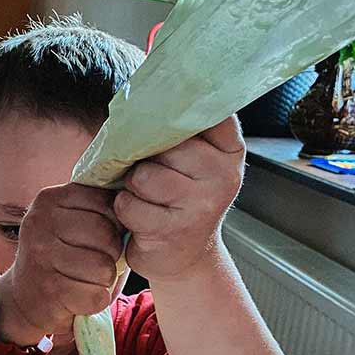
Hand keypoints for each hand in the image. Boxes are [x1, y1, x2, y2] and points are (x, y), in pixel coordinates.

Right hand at [0, 184, 123, 342]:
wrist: (24, 298)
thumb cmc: (60, 256)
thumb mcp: (69, 221)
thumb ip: (95, 206)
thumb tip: (133, 205)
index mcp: (49, 199)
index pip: (106, 203)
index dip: (114, 224)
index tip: (99, 237)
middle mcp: (40, 224)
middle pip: (107, 235)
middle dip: (111, 254)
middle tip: (94, 262)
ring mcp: (41, 257)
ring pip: (104, 268)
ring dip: (103, 280)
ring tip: (86, 279)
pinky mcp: (49, 290)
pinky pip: (97, 296)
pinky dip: (96, 301)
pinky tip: (79, 297)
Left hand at [115, 116, 244, 280]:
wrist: (186, 256)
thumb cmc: (182, 200)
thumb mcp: (193, 163)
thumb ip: (182, 133)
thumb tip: (146, 98)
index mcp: (229, 151)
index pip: (207, 114)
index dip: (177, 110)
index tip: (162, 109)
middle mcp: (222, 175)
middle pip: (166, 146)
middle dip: (146, 158)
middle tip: (152, 172)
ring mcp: (201, 205)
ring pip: (144, 176)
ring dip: (133, 186)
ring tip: (146, 196)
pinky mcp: (173, 231)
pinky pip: (130, 205)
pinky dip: (126, 209)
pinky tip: (141, 217)